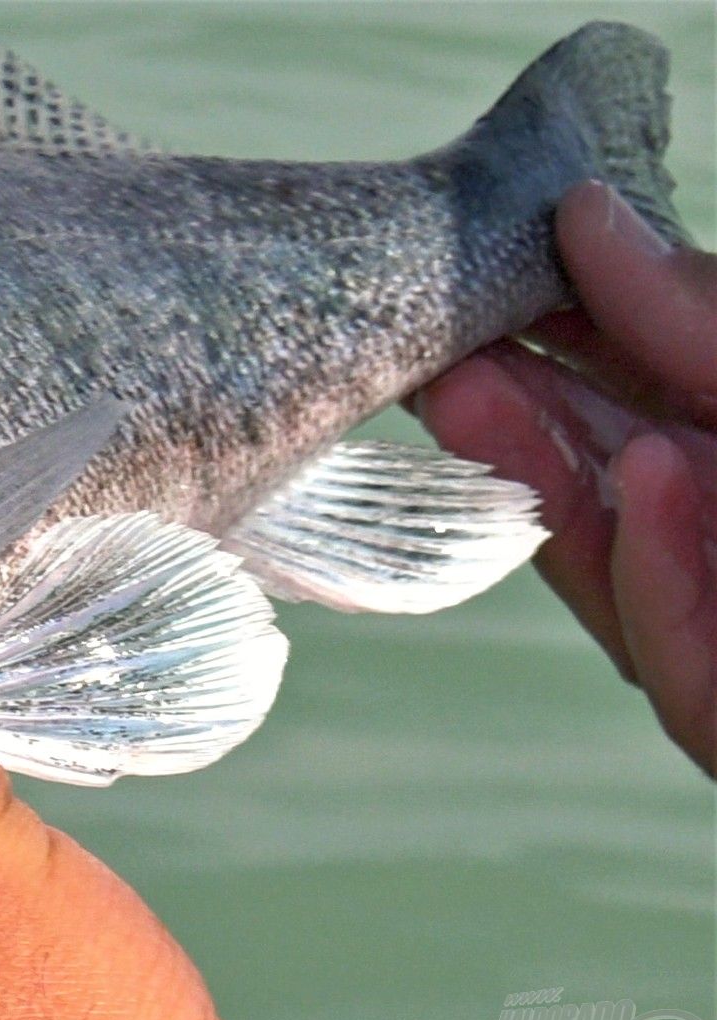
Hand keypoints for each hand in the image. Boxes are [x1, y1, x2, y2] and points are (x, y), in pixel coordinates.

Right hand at [416, 181, 715, 774]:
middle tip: (444, 353)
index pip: (657, 386)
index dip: (566, 332)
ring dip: (552, 483)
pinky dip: (668, 591)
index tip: (484, 280)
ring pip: (630, 575)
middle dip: (527, 413)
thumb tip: (597, 223)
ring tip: (484, 395)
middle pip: (620, 479)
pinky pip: (700, 681)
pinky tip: (652, 485)